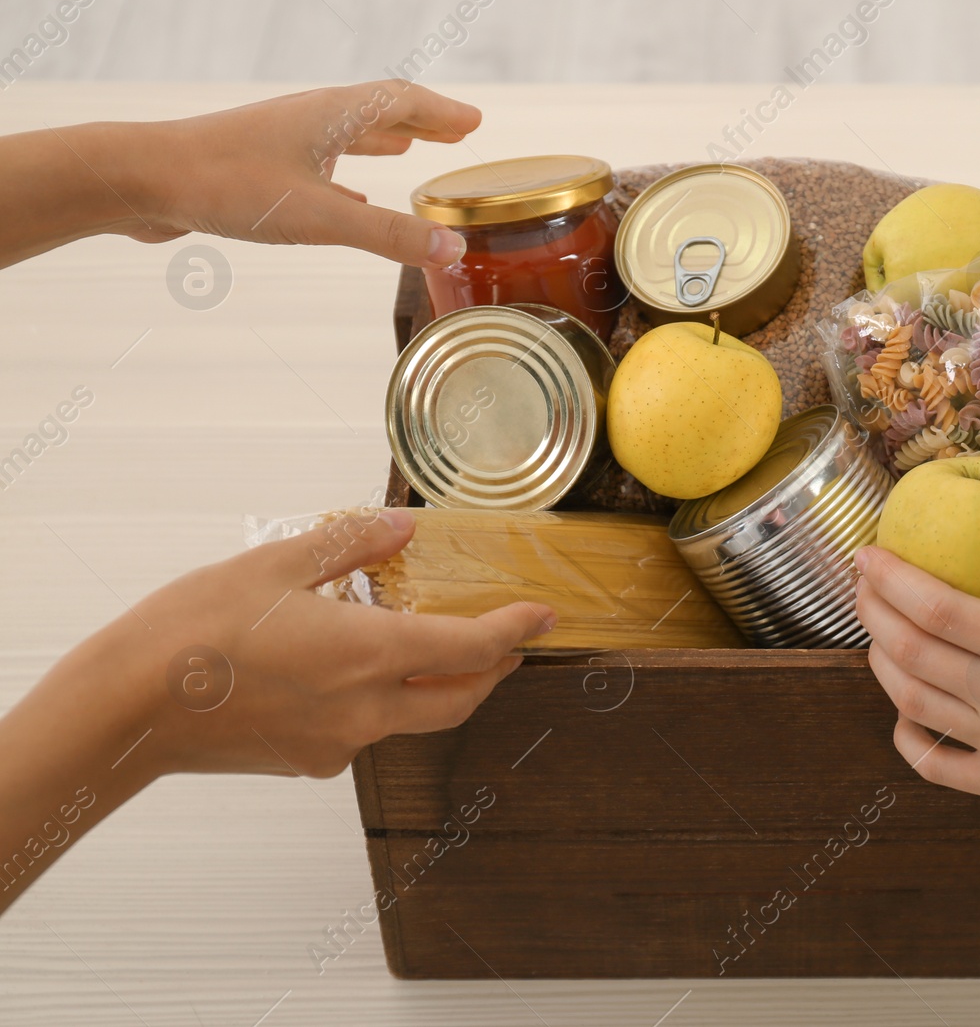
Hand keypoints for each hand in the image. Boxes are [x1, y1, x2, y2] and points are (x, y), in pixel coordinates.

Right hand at [0, 506, 548, 906]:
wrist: (126, 709)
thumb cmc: (193, 631)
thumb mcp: (276, 563)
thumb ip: (350, 545)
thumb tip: (402, 527)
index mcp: (369, 655)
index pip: (471, 649)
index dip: (515, 631)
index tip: (542, 617)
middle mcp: (366, 710)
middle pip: (460, 700)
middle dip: (492, 671)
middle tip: (506, 643)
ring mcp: (337, 745)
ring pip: (416, 721)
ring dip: (440, 690)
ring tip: (437, 651)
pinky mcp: (307, 763)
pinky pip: (365, 733)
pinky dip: (383, 704)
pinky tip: (357, 673)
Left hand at [116, 80, 479, 267]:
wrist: (140, 180)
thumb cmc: (225, 184)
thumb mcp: (318, 215)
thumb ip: (387, 233)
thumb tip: (451, 248)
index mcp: (331, 117)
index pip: (402, 102)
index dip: (442, 113)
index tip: (473, 121)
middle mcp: (309, 122)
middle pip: (378, 113)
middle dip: (420, 123)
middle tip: (455, 131)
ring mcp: (282, 144)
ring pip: (346, 137)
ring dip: (385, 142)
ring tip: (410, 151)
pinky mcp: (258, 170)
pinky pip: (317, 168)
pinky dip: (347, 177)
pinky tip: (352, 195)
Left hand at [854, 479, 979, 883]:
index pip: (942, 608)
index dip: (894, 578)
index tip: (869, 553)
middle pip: (912, 653)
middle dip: (873, 610)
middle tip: (861, 581)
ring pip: (913, 705)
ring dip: (881, 663)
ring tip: (874, 630)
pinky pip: (936, 766)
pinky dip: (906, 736)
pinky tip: (903, 711)